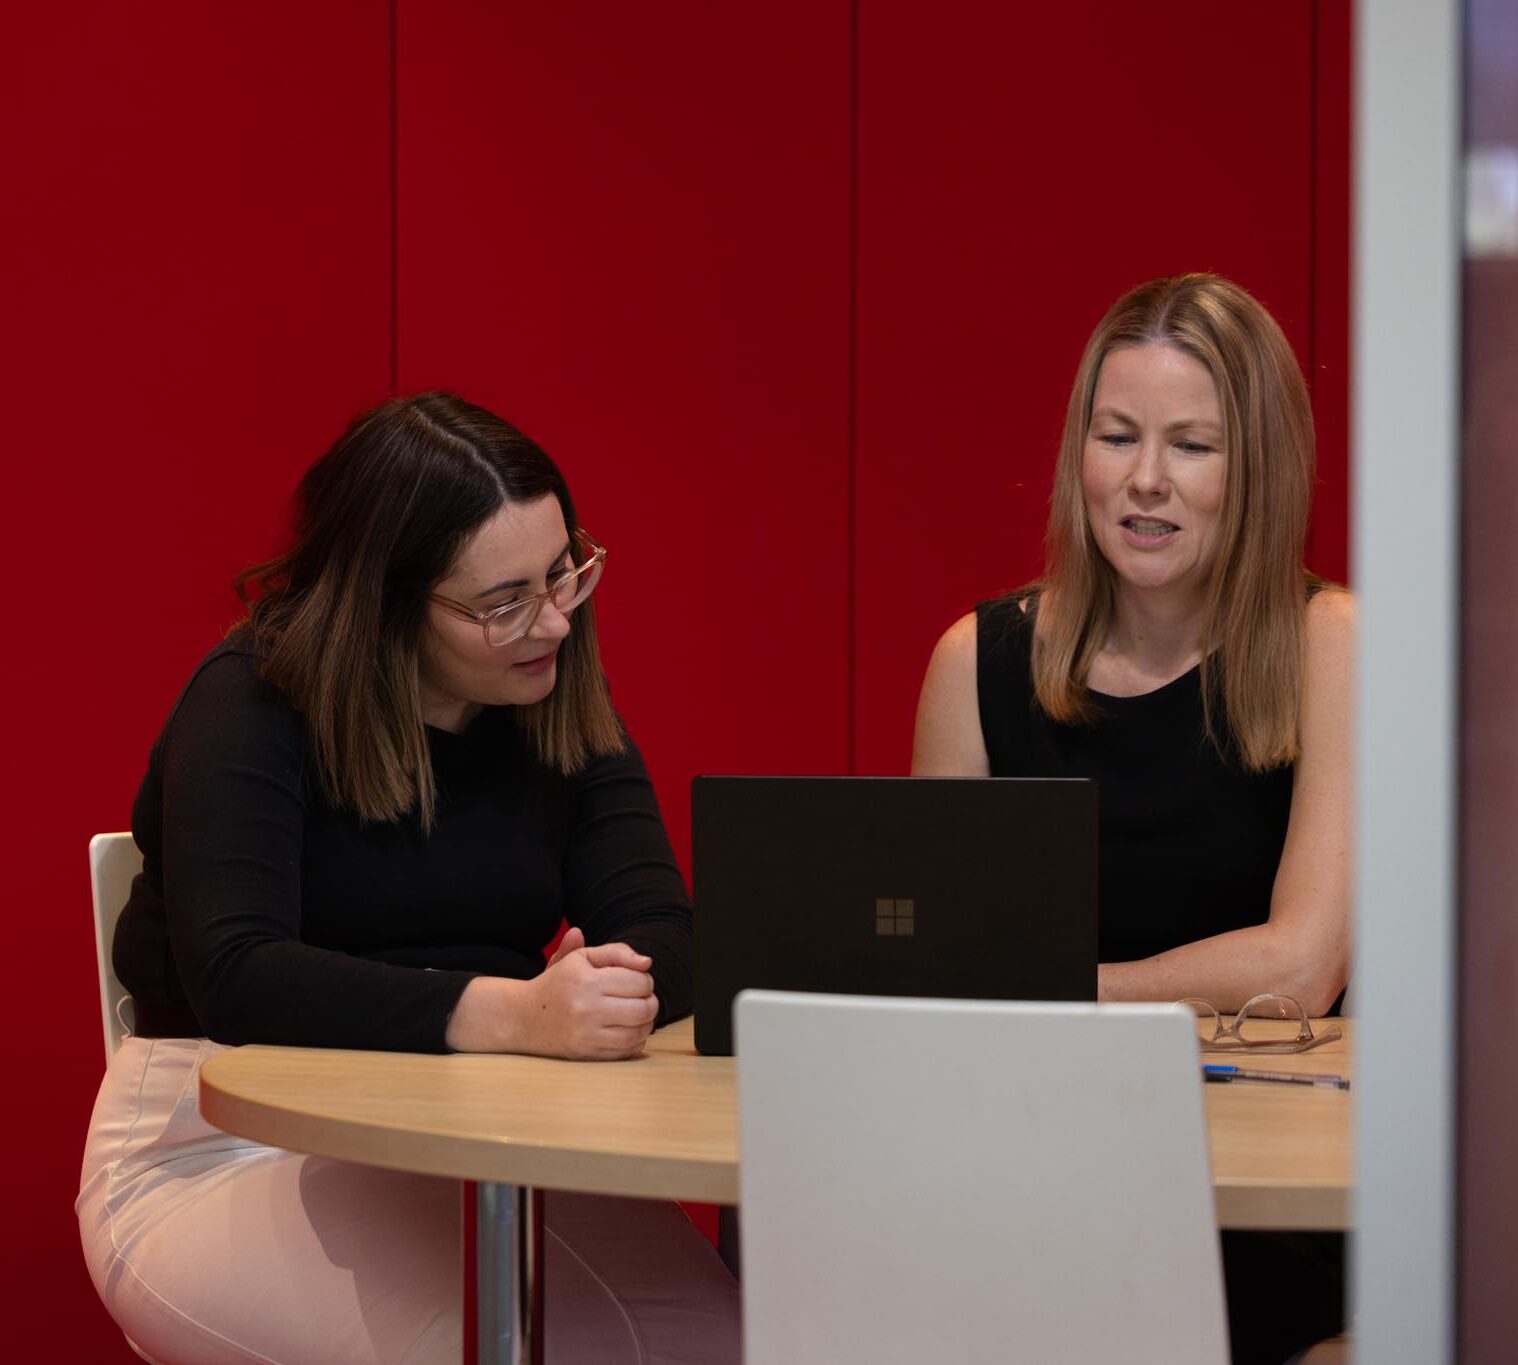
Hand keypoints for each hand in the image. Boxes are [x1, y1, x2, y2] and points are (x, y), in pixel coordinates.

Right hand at [526, 927, 659, 1058]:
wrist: (524, 1017)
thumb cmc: (558, 982)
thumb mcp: (582, 957)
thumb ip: (616, 952)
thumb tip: (647, 962)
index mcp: (586, 981)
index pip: (639, 982)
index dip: (646, 980)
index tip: (638, 980)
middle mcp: (586, 1009)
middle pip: (643, 1009)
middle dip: (650, 1002)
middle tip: (643, 998)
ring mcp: (586, 1035)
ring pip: (638, 1033)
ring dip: (646, 1022)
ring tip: (636, 1013)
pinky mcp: (587, 1055)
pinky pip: (627, 1051)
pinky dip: (635, 1041)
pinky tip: (627, 1030)